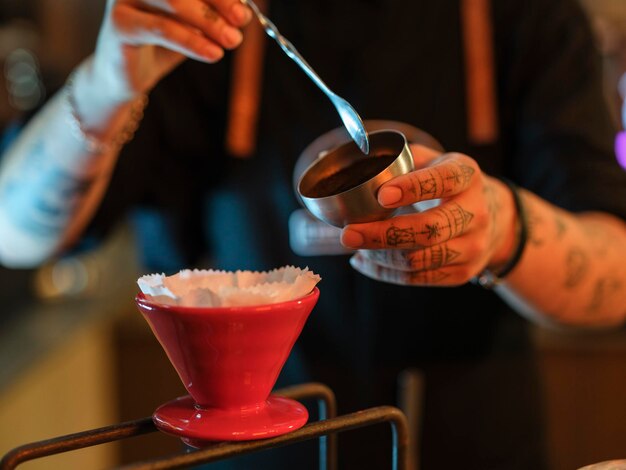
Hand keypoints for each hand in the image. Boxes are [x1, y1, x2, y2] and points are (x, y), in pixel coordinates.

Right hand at [91, 0, 251, 100]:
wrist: (128, 75)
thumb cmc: (164, 43)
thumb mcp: (194, 24)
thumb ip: (214, 13)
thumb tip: (245, 11)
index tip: (245, 9)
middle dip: (219, 1)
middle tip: (242, 21)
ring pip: (174, 1)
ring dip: (209, 22)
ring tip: (232, 40)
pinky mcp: (119, 24)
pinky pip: (162, 29)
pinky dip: (192, 42)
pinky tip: (214, 54)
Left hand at [340, 145, 517, 285]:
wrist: (495, 220)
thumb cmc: (448, 186)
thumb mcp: (435, 162)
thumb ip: (394, 158)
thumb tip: (334, 155)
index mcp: (467, 176)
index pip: (444, 181)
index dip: (413, 188)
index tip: (381, 195)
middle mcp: (476, 212)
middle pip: (429, 230)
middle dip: (383, 235)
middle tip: (347, 233)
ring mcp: (472, 247)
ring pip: (420, 260)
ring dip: (380, 256)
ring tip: (354, 247)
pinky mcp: (462, 273)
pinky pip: (418, 279)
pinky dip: (385, 273)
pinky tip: (365, 262)